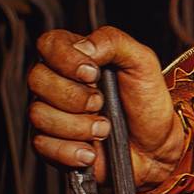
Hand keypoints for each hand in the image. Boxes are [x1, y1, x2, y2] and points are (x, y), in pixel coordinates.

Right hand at [28, 26, 183, 187]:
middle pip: (38, 80)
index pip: (49, 44)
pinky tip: (92, 150)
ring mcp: (51, 114)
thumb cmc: (147, 102)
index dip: (66, 58)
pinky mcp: (50, 144)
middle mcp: (57, 84)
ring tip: (104, 129)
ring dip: (78, 126)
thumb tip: (84, 46)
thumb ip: (114, 42)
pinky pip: (43, 145)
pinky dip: (71, 150)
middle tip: (101, 103)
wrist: (156, 146)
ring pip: (39, 114)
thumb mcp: (142, 62)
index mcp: (75, 58)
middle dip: (75, 96)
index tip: (94, 73)